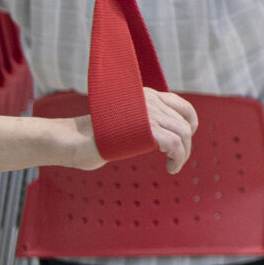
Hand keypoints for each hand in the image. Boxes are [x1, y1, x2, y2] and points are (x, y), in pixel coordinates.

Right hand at [69, 88, 200, 173]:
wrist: (73, 140)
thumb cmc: (96, 137)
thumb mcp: (127, 123)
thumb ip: (146, 122)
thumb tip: (167, 136)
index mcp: (147, 96)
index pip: (182, 106)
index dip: (190, 123)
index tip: (185, 139)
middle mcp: (150, 101)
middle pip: (184, 124)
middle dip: (186, 145)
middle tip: (177, 160)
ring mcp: (148, 114)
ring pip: (182, 135)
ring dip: (183, 154)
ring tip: (174, 167)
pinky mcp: (145, 130)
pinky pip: (174, 145)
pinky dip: (178, 159)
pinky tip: (171, 168)